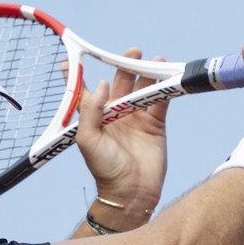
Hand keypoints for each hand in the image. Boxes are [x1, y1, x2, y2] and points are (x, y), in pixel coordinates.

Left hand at [76, 48, 168, 225]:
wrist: (131, 193)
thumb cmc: (105, 169)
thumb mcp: (88, 140)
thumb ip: (91, 110)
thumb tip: (102, 83)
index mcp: (95, 117)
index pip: (84, 91)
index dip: (79, 74)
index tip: (75, 56)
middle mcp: (115, 114)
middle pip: (119, 83)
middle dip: (124, 65)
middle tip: (133, 52)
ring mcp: (136, 119)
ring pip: (142, 89)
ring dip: (147, 74)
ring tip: (154, 60)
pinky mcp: (155, 125)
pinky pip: (160, 102)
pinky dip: (165, 89)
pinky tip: (168, 77)